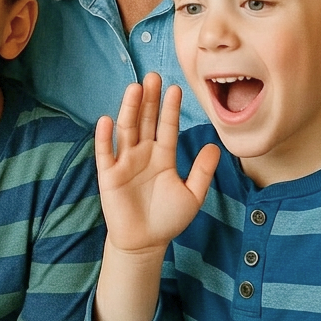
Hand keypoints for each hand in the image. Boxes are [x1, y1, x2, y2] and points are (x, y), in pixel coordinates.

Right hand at [95, 74, 218, 255]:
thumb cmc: (168, 219)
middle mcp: (142, 153)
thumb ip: (202, 171)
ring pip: (126, 129)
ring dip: (129, 109)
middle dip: (150, 99)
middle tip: (153, 76)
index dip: (170, 108)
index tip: (175, 88)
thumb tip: (216, 146)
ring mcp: (124, 161)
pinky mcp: (108, 174)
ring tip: (134, 89)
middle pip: (146, 120)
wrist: (144, 243)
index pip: (166, 126)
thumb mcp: (192, 195)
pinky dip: (104, 137)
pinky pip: (105, 152)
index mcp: (162, 156)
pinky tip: (106, 120)